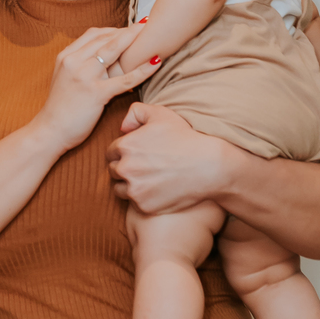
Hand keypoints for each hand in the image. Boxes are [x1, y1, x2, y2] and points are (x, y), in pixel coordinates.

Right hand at [32, 26, 161, 154]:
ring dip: (135, 39)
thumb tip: (98, 57)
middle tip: (146, 25)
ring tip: (152, 32)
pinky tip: (156, 61)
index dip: (113, 29)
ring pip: (114, 51)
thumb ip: (78, 64)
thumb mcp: (63, 78)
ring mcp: (84, 76)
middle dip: (127, 30)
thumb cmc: (60, 108)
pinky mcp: (96, 93)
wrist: (49, 131)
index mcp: (66, 56)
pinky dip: (142, 69)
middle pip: (105, 38)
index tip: (128, 29)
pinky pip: (125, 79)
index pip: (93, 34)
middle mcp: (74, 61)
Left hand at [107, 101, 231, 212]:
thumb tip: (122, 128)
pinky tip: (157, 191)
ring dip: (129, 185)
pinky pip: (134, 204)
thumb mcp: (161, 114)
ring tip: (147, 180)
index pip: (111, 152)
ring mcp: (134, 189)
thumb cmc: (185, 138)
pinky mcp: (143, 206)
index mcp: (125, 146)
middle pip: (113, 171)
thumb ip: (136, 112)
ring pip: (119, 189)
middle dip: (124, 168)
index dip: (123, 153)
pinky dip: (142, 199)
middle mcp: (125, 168)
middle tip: (144, 168)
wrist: (208, 166)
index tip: (137, 155)